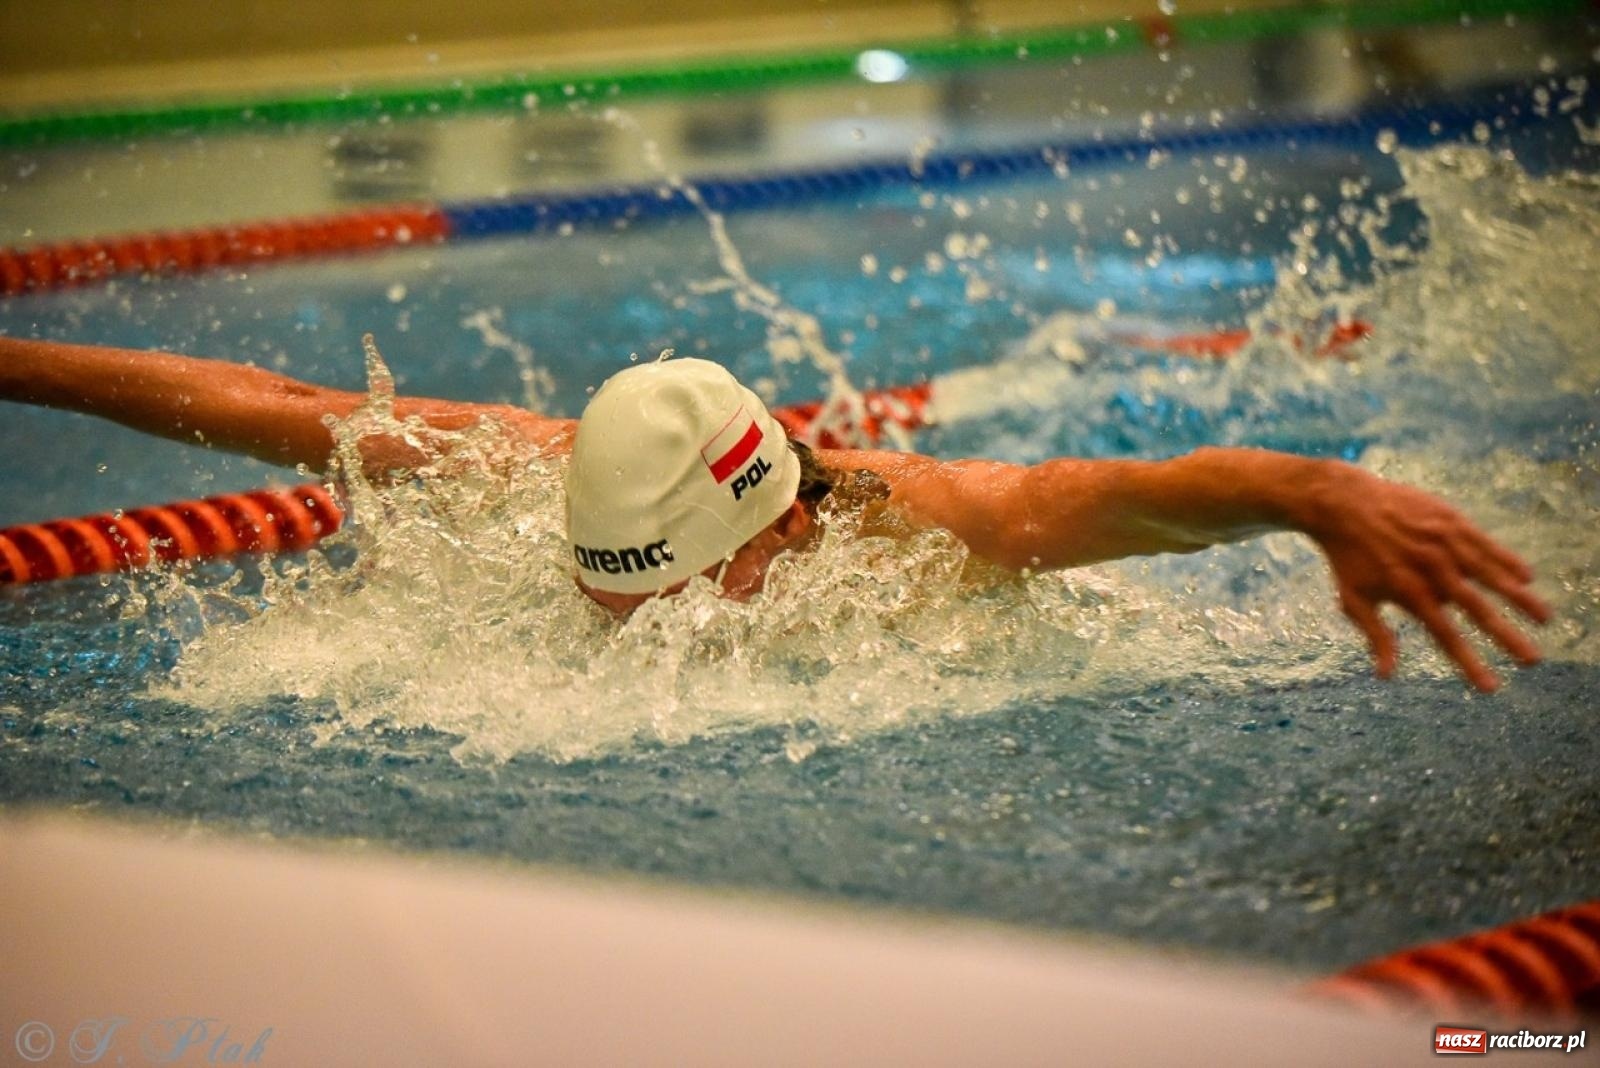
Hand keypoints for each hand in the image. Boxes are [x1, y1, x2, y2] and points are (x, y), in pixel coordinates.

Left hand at [1304, 468, 1550, 691]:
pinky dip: (1506, 560)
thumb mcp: (1354, 600)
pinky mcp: (1450, 520)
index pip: (1447, 637)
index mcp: (1410, 593)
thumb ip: (1377, 636)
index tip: (1491, 688)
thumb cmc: (1346, 558)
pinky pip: (1485, 544)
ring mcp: (1444, 543)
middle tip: (1533, 661)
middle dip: (1508, 638)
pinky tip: (1527, 577)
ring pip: (1491, 575)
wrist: (1344, 504)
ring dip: (1520, 599)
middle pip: (1477, 610)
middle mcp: (1431, 570)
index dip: (1470, 664)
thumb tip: (1386, 676)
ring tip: (1545, 620)